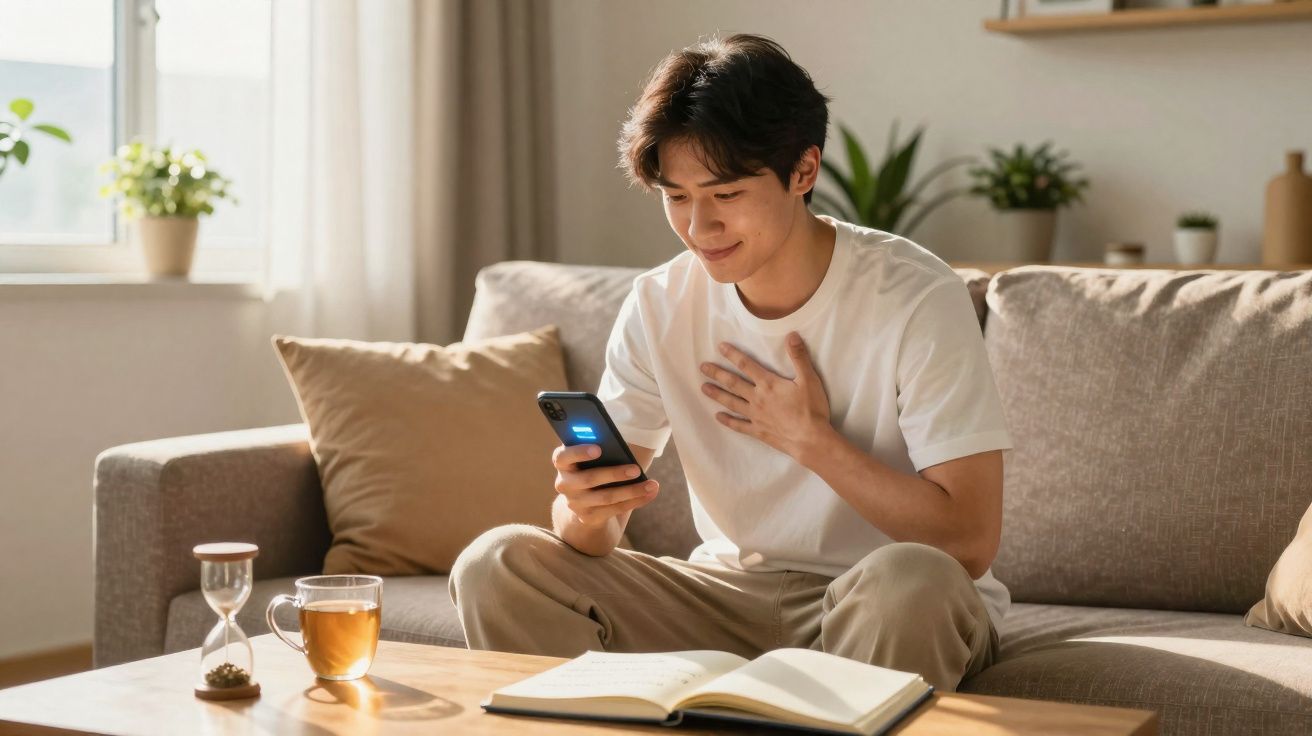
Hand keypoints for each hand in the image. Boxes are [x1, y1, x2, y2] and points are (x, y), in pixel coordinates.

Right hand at [552, 444, 658, 528]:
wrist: (583, 498)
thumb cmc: (592, 465)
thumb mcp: (590, 455)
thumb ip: (597, 446)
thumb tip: (618, 444)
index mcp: (563, 463)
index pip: (563, 456)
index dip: (579, 452)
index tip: (599, 448)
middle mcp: (564, 484)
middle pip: (589, 479)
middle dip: (614, 474)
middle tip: (636, 469)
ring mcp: (575, 503)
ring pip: (606, 497)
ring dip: (631, 491)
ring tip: (651, 484)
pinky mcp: (588, 517)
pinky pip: (614, 509)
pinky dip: (635, 501)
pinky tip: (650, 493)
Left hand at [700, 332, 831, 459]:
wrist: (810, 440)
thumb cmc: (811, 409)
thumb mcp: (809, 379)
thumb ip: (799, 357)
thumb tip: (791, 335)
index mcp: (768, 384)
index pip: (746, 365)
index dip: (733, 355)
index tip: (720, 347)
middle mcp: (757, 399)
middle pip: (733, 383)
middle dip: (717, 373)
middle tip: (702, 367)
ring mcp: (756, 416)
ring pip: (731, 403)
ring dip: (717, 394)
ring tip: (703, 388)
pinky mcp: (758, 431)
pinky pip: (739, 426)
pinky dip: (728, 421)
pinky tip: (717, 417)